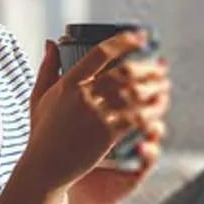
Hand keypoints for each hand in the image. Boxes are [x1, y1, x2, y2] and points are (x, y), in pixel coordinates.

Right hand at [21, 32, 169, 191]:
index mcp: (68, 82)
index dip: (124, 41)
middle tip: (160, 66)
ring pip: (134, 94)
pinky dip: (151, 110)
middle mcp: (83, 96)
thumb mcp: (39, 96)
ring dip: (154, 87)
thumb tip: (51, 41)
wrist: (45, 166)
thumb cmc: (42, 131)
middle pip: (124, 72)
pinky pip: (136, 118)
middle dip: (148, 67)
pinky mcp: (106, 135)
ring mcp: (95, 115)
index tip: (140, 36)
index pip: (100, 53)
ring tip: (164, 85)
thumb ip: (47, 67)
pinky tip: (159, 107)